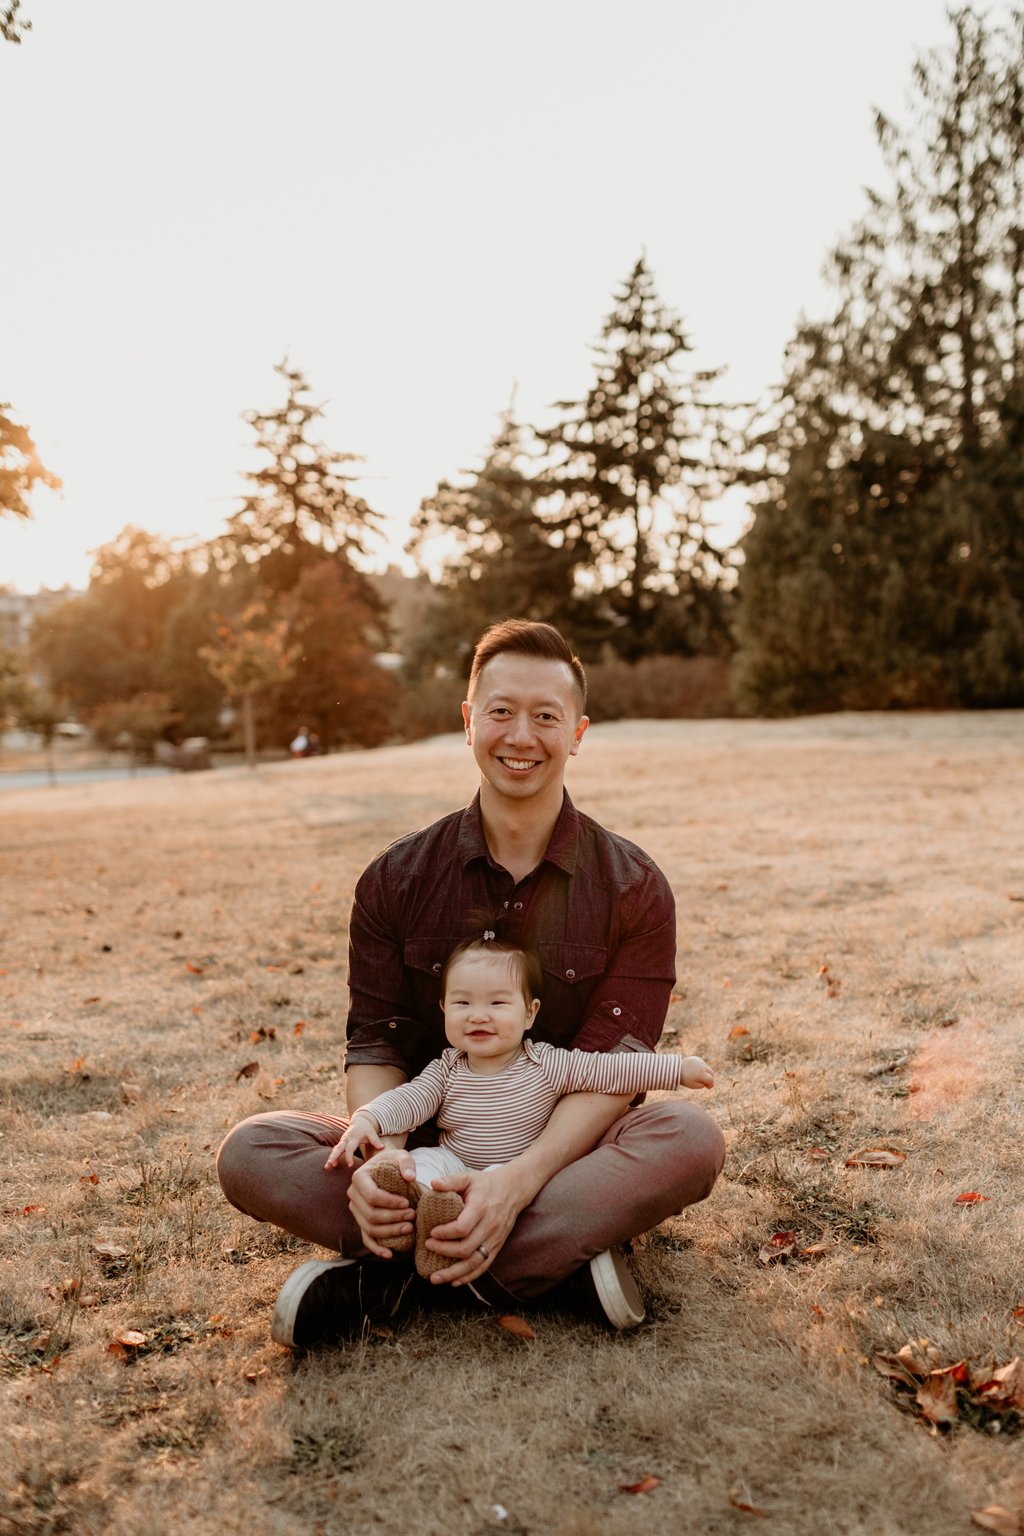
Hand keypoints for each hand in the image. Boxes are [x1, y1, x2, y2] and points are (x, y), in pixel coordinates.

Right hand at [325, 1111, 382, 1169]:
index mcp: (354, 1138)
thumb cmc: (366, 1129)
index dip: (349, 1156)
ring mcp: (343, 1141)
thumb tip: (382, 1147)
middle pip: (338, 1148)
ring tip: (327, 1168)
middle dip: (333, 1157)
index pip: (350, 1148)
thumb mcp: (372, 1133)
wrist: (360, 1121)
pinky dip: (332, 1157)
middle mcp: (346, 1139)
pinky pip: (336, 1150)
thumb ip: (376, 1140)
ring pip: (335, 1150)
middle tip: (330, 1165)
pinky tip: (331, 1166)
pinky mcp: (341, 1143)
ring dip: (331, 1158)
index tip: (350, 1165)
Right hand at [347, 1147, 417, 1258]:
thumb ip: (406, 1163)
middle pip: (370, 1214)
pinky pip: (366, 1238)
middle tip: (412, 1216)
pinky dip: (376, 1248)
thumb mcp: (401, 1155)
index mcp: (359, 1177)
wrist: (386, 1167)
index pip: (372, 1196)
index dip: (390, 1203)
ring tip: (409, 1228)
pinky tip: (390, 1254)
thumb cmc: (393, 1161)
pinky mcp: (361, 1221)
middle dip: (393, 1218)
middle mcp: (353, 1194)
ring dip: (389, 1232)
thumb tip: (409, 1177)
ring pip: (369, 1228)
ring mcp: (356, 1210)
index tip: (407, 1203)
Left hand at [421, 1164, 526, 1286]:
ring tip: (434, 1278)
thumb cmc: (486, 1184)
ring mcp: (495, 1239)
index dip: (445, 1234)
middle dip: (444, 1252)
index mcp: (481, 1207)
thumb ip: (451, 1181)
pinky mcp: (497, 1246)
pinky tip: (454, 1282)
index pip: (462, 1227)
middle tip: (428, 1246)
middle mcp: (490, 1226)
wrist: (513, 1190)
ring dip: (453, 1273)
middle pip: (466, 1248)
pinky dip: (469, 1277)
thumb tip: (433, 1183)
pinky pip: (483, 1266)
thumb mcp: (469, 1177)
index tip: (431, 1233)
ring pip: (474, 1262)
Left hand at [680, 1055, 714, 1089]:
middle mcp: (702, 1066)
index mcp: (701, 1074)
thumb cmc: (685, 1079)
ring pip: (708, 1068)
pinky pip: (703, 1064)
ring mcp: (700, 1061)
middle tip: (707, 1083)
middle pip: (711, 1073)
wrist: (677, 1069)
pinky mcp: (697, 1058)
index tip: (708, 1087)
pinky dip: (703, 1068)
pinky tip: (697, 1071)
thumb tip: (709, 1082)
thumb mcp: (694, 1085)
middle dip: (710, 1078)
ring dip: (707, 1073)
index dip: (711, 1084)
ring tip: (700, 1077)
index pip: (711, 1079)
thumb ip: (704, 1084)